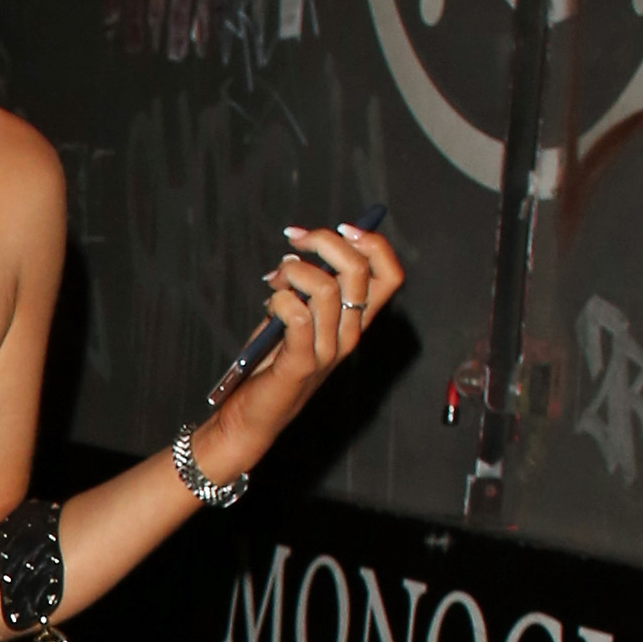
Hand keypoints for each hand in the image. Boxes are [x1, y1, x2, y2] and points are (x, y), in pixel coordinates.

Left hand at [207, 219, 404, 473]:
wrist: (252, 414)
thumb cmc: (272, 361)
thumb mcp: (296, 316)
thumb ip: (306, 287)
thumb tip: (303, 249)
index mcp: (355, 321)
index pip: (389, 276)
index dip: (373, 244)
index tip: (342, 227)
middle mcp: (350, 334)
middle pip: (359, 271)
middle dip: (324, 242)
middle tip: (294, 242)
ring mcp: (328, 350)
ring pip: (327, 289)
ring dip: (294, 271)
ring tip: (275, 279)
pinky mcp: (301, 363)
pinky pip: (299, 317)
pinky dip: (280, 299)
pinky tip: (270, 302)